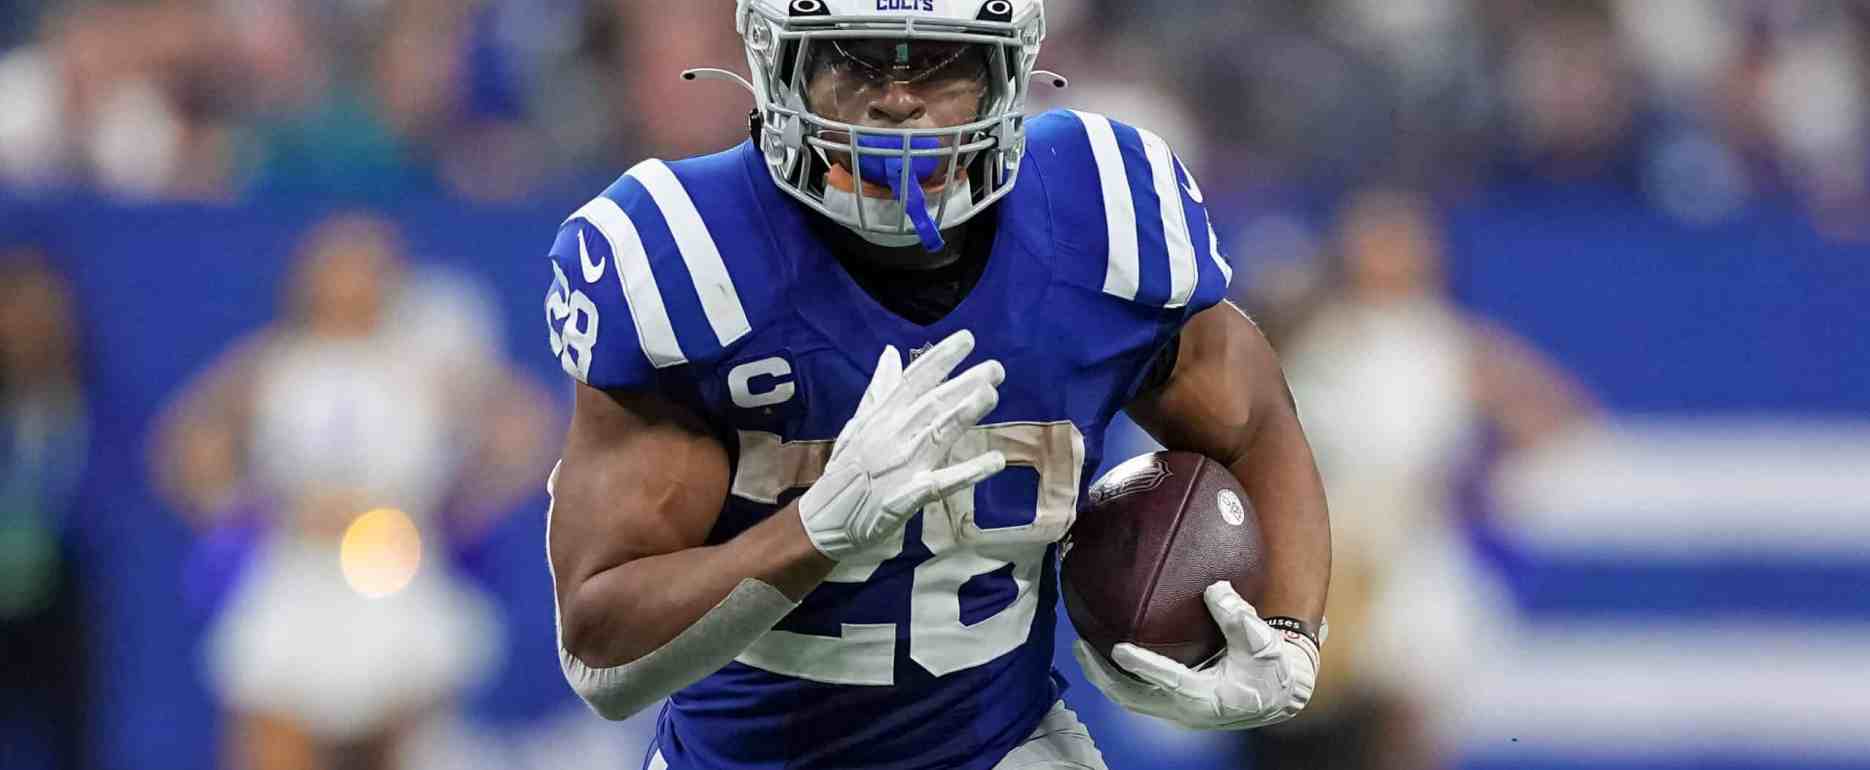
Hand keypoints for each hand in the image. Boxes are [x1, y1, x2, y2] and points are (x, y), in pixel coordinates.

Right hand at [799, 330, 1006, 559]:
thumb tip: (891, 352)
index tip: (968, 338)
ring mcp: (902, 466)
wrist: (823, 519)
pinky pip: (943, 482)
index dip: (941, 358)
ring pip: (937, 434)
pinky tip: (995, 462)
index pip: (914, 379)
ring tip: (991, 395)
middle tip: (996, 368)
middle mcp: (893, 436)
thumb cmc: (845, 471)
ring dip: (964, 414)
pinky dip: (968, 472)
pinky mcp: (908, 497)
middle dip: (964, 383)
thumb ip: (879, 390)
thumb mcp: (858, 425)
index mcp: (882, 417)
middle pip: (932, 403)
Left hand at [1074, 581, 1318, 730]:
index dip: (1143, 666)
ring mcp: (1177, 713)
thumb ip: (1238, 616)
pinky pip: (1136, 697)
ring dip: (1102, 678)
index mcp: (1209, 698)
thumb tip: (1214, 588)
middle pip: (1133, 698)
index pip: (1169, 681)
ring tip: (1080, 650)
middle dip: (1102, 674)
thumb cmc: (1271, 669)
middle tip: (1079, 646)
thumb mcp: (1261, 641)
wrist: (1280, 697)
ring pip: (1130, 701)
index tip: (1118, 647)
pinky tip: (1102, 659)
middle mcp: (1187, 711)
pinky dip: (1116, 681)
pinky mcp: (1173, 708)